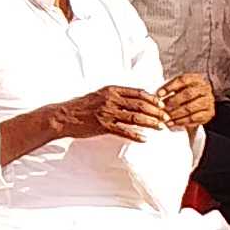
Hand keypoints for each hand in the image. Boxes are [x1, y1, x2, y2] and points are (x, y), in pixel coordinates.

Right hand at [50, 84, 173, 142]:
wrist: (63, 116)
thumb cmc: (81, 106)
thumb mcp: (99, 95)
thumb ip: (116, 95)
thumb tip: (135, 99)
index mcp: (111, 90)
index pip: (138, 92)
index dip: (152, 98)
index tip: (162, 104)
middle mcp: (111, 99)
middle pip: (140, 105)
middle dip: (156, 112)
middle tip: (166, 118)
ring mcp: (107, 113)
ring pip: (135, 117)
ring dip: (150, 123)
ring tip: (160, 128)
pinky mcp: (103, 126)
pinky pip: (123, 131)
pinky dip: (135, 136)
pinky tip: (144, 139)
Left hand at [155, 73, 217, 133]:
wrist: (198, 103)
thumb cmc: (183, 93)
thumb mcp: (178, 87)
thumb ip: (169, 89)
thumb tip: (157, 95)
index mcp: (196, 78)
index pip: (182, 80)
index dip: (169, 87)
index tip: (158, 94)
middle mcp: (205, 89)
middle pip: (187, 94)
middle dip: (172, 101)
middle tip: (161, 108)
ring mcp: (208, 101)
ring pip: (190, 107)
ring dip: (175, 113)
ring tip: (165, 117)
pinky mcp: (209, 113)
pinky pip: (195, 118)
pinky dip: (181, 122)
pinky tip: (172, 124)